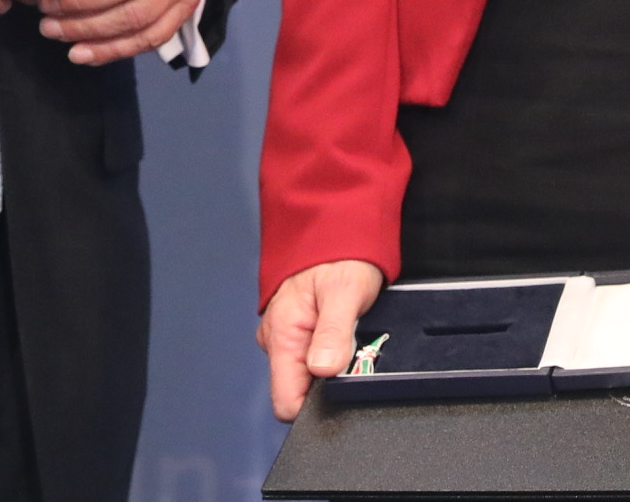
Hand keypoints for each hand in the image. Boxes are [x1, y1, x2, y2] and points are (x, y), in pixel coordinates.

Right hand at [258, 259, 385, 420]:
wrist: (336, 225)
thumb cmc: (339, 253)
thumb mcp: (345, 291)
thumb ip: (333, 333)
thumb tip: (323, 371)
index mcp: (281, 333)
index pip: (286, 400)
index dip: (314, 405)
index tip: (341, 386)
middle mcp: (276, 338)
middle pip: (298, 390)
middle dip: (328, 382)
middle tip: (352, 350)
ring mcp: (285, 335)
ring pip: (307, 374)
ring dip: (331, 364)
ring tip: (350, 334)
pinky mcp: (297, 331)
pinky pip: (311, 356)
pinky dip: (330, 351)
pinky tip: (344, 332)